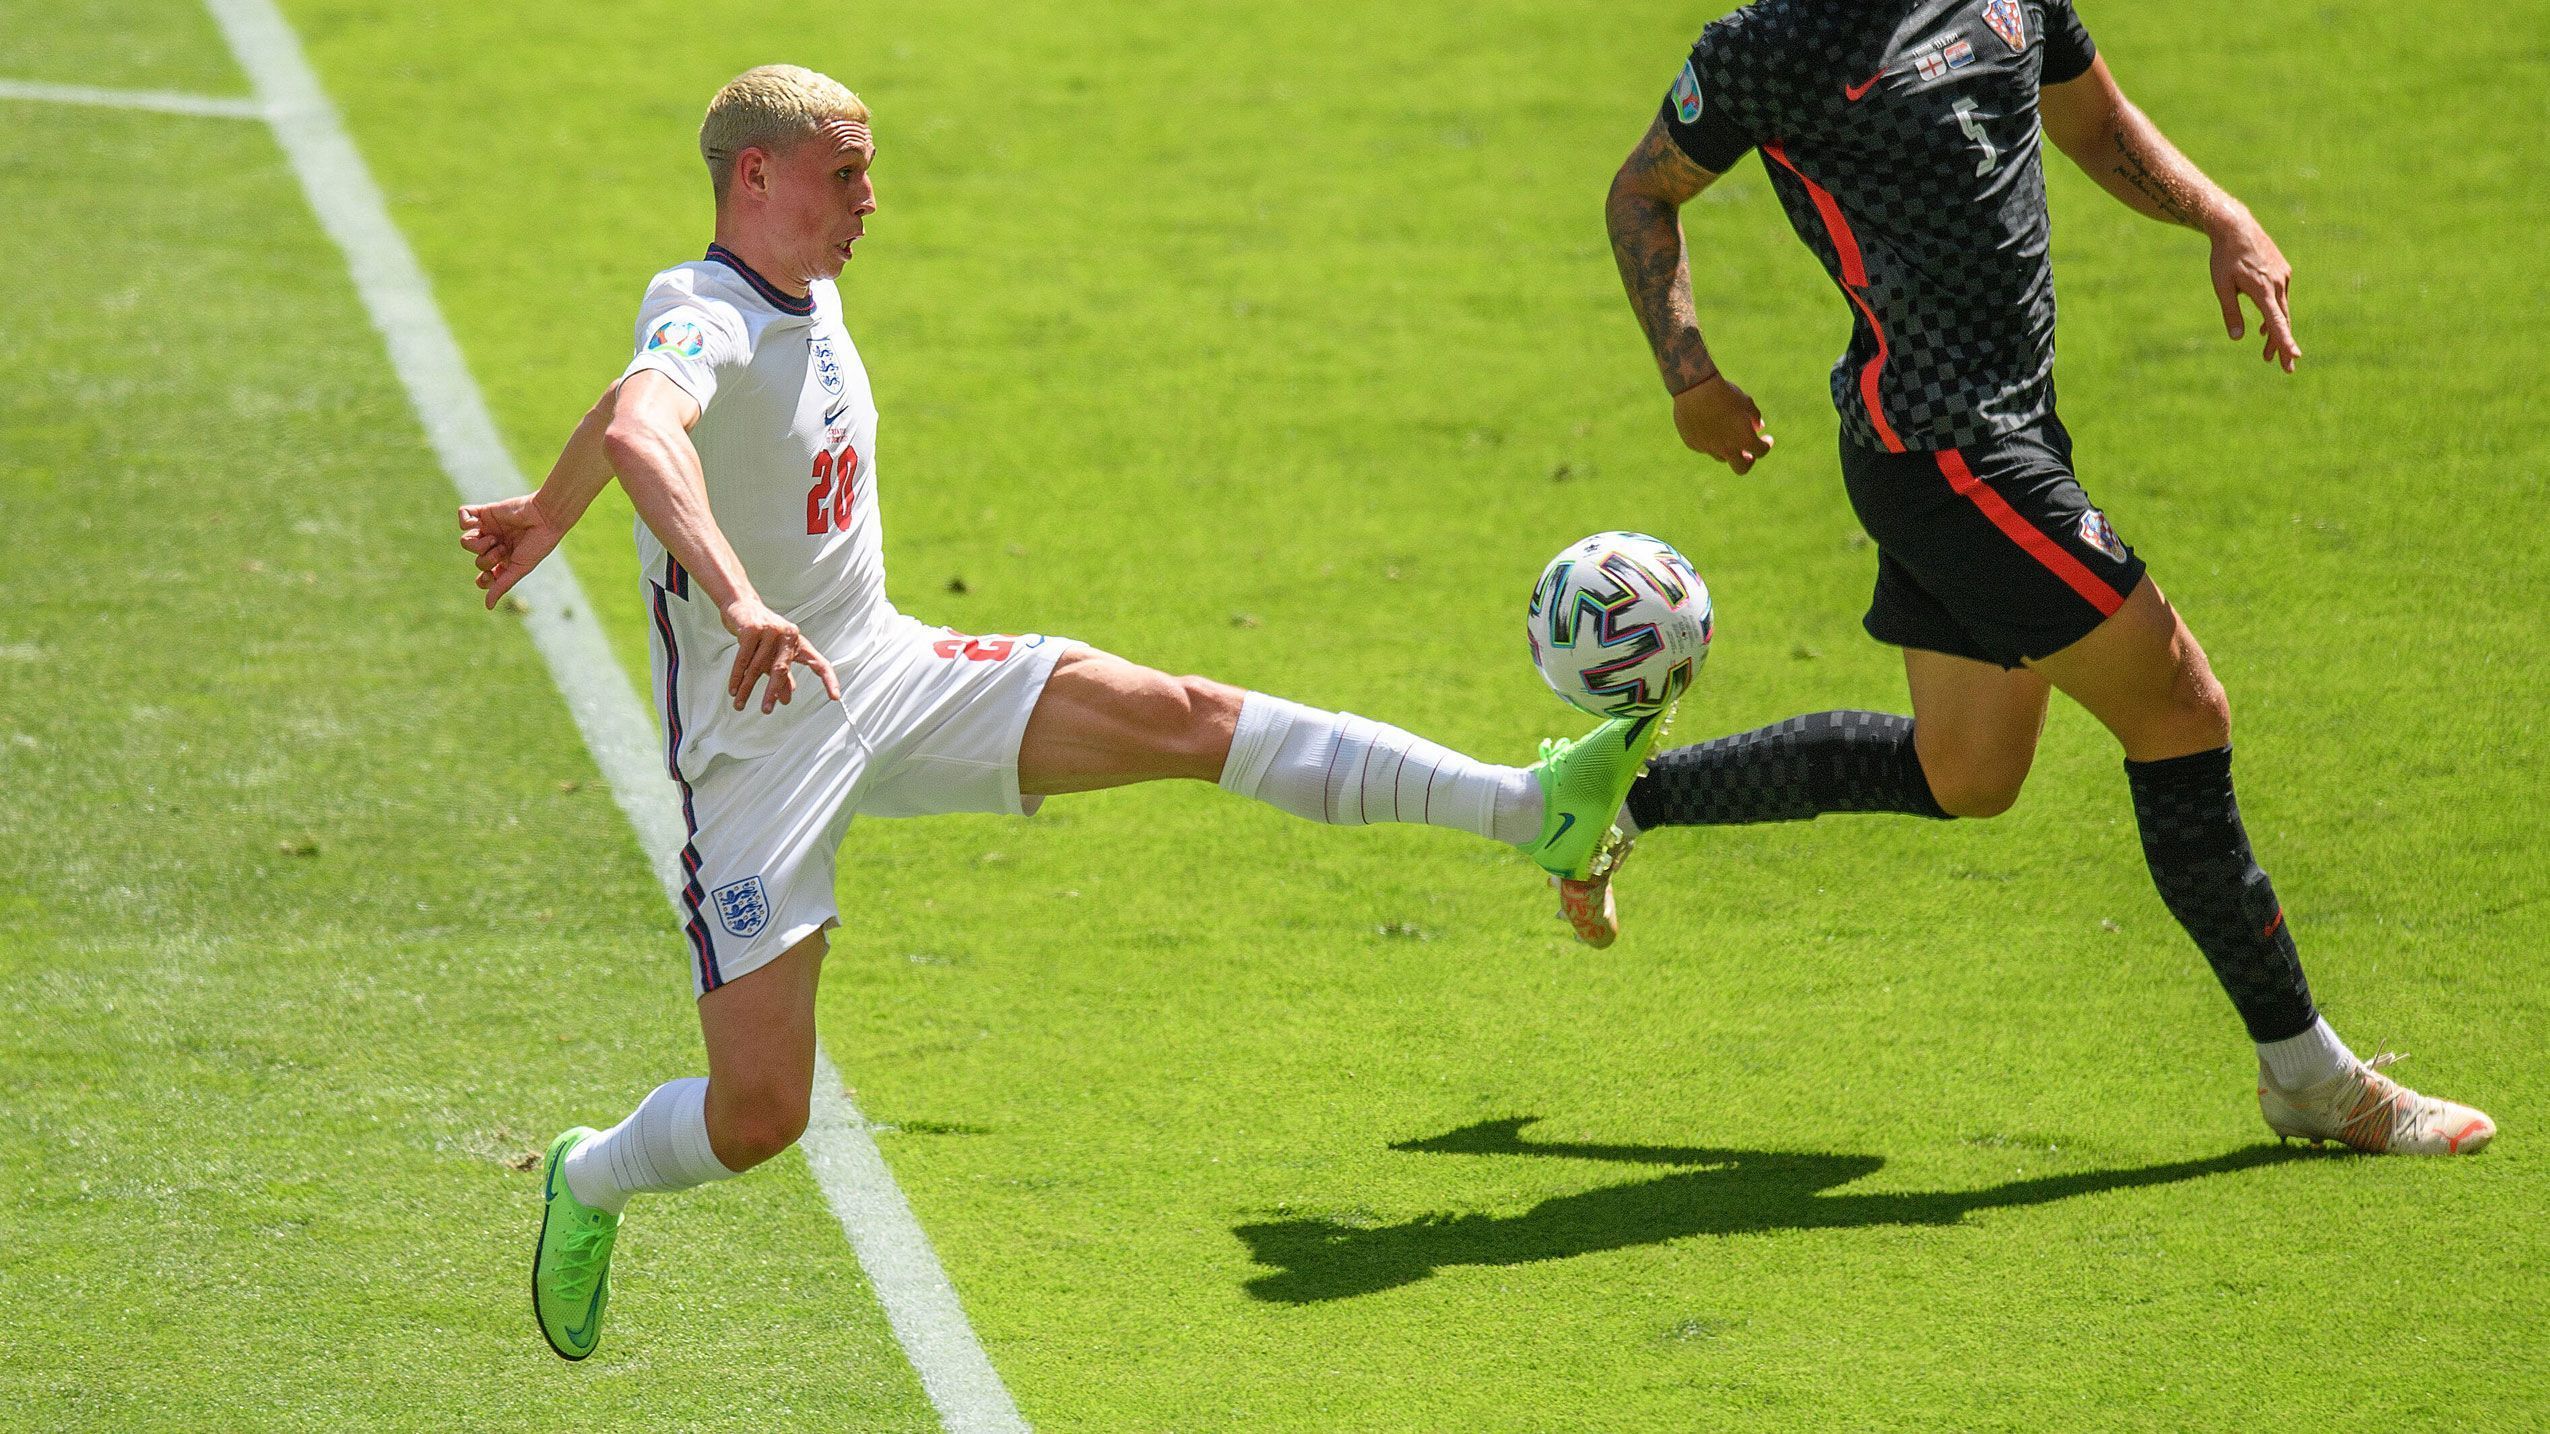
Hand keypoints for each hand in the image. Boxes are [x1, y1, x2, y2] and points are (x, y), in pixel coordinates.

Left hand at [458, 494, 565, 607]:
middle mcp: (496, 545)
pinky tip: (477, 522)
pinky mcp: (486, 512)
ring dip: (477, 543)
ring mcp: (489, 528)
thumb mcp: (519, 569)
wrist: (543, 517)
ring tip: (494, 538)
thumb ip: (501, 586)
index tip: (488, 576)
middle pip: (476, 559)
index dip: (483, 578)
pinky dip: (465, 520)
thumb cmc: (537, 545)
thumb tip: (488, 607)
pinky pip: (463, 515)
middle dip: (487, 558)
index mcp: (505, 560)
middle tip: (503, 549)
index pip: (484, 574)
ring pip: (466, 541)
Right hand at [719, 595, 842, 712]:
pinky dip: (737, 676)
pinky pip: (743, 659)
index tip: (835, 697)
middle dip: (772, 692)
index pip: (819, 663)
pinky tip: (733, 689)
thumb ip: (783, 675)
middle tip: (766, 710)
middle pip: (781, 669)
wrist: (742, 605)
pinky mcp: (752, 629)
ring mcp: (771, 630)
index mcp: (799, 642)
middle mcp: (789, 635)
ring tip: (739, 703)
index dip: (829, 680)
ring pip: (757, 666)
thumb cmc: (762, 632)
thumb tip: (786, 699)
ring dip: (747, 688)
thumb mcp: (776, 653)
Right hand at [1671, 374, 1773, 473]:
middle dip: (1748, 462)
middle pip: (1741, 468)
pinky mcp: (1693, 444)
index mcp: (1744, 439)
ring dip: (1727, 449)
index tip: (1766, 440)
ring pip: (1721, 456)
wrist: (1695, 389)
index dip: (1766, 445)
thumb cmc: (1724, 394)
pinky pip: (1704, 446)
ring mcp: (1708, 449)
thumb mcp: (1745, 402)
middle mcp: (1726, 449)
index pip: (1760, 451)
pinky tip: (1706, 423)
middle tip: (1749, 454)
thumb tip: (1758, 428)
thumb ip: (1754, 418)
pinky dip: (1709, 440)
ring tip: (1725, 431)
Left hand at [2208, 211, 2298, 372]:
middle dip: (2283, 345)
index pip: (2277, 321)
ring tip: (2269, 354)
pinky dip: (2275, 313)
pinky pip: (2280, 297)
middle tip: (2286, 368)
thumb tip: (2237, 338)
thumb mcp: (2222, 286)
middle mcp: (2278, 283)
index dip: (2284, 341)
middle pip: (2283, 320)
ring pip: (2282, 309)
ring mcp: (2283, 276)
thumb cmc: (2224, 257)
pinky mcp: (2282, 271)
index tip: (2294, 356)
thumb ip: (2231, 312)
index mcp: (2263, 289)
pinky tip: (2265, 328)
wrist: (2236, 226)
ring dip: (2276, 331)